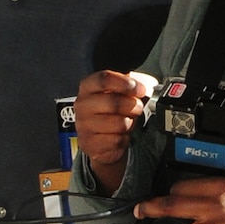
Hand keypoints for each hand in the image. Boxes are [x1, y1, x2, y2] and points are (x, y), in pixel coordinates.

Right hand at [73, 70, 157, 193]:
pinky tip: (121, 136)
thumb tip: (142, 88)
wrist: (100, 138)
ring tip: (127, 123)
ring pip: (119, 123)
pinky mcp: (89, 143)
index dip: (126, 84)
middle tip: (138, 108)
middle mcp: (82, 105)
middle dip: (132, 106)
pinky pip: (117, 140)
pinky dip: (124, 139)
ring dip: (129, 124)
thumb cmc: (110, 112)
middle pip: (113, 102)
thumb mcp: (117, 93)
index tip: (140, 89)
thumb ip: (126, 87)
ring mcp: (84, 125)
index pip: (104, 79)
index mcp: (88, 87)